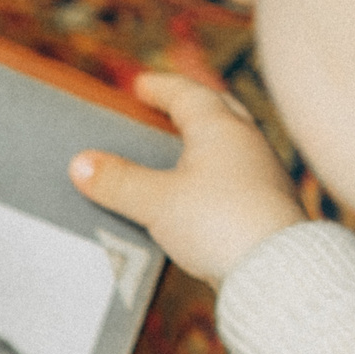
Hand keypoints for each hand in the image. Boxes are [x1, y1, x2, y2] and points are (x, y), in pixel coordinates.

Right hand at [70, 71, 306, 283]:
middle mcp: (248, 142)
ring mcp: (263, 172)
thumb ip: (117, 181)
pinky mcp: (267, 203)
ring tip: (183, 146)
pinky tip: (204, 188)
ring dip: (208, 137)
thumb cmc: (217, 223)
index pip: (188, 95)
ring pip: (233, 141)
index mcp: (221, 129)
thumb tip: (79, 163)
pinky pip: (239, 172)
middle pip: (220, 110)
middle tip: (169, 104)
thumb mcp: (156, 201)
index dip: (161, 88)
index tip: (140, 85)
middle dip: (192, 104)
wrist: (274, 269)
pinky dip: (217, 169)